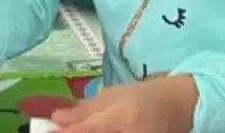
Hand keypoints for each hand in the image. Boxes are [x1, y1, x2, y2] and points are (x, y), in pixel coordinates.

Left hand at [50, 75, 197, 132]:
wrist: (177, 109)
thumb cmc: (142, 97)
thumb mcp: (112, 95)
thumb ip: (84, 109)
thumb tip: (56, 118)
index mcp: (121, 117)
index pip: (86, 130)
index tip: (48, 131)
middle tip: (55, 132)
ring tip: (75, 129)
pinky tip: (89, 132)